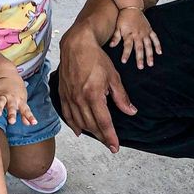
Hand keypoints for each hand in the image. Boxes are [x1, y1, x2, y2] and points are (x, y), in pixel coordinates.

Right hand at [0, 72, 35, 125]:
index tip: (34, 123)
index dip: (30, 117)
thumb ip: (24, 114)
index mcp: (20, 102)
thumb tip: (28, 124)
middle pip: (12, 107)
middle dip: (12, 114)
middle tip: (12, 121)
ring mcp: (3, 95)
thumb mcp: (22, 102)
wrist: (8, 75)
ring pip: (1, 102)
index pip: (26, 111)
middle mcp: (12, 99)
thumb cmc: (17, 92)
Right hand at [56, 26, 136, 150]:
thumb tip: (131, 112)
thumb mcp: (114, 77)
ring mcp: (69, 97)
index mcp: (94, 95)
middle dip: (102, 137)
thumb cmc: (97, 59)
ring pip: (79, 122)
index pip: (104, 122)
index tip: (115, 147)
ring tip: (99, 137)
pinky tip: (79, 131)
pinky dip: (73, 125)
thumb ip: (121, 97)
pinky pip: (67, 114)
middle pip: (91, 125)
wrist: (76, 46)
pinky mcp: (63, 94)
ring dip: (90, 132)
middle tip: (109, 144)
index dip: (110, 136)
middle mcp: (79, 99)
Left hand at [109, 8, 161, 69]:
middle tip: (141, 67)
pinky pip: (155, 38)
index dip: (126, 54)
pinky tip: (159, 52)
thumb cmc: (123, 17)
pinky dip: (158, 45)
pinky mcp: (149, 30)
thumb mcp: (117, 27)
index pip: (127, 46)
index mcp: (129, 34)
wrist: (131, 7)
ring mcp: (145, 32)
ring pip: (148, 45)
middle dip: (140, 58)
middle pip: (139, 48)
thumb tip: (111, 46)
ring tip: (150, 63)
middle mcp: (138, 34)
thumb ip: (115, 37)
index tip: (124, 61)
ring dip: (150, 55)